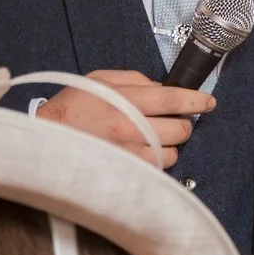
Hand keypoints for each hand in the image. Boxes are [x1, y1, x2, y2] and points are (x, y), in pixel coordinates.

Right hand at [36, 70, 214, 169]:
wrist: (45, 141)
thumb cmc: (69, 109)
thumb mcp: (99, 79)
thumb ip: (134, 79)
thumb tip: (162, 87)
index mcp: (123, 101)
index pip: (172, 100)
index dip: (195, 100)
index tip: (208, 102)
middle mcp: (129, 129)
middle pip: (179, 129)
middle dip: (182, 124)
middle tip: (172, 121)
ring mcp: (128, 155)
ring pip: (172, 153)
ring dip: (168, 145)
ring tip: (150, 139)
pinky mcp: (126, 174)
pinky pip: (157, 170)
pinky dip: (156, 162)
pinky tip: (141, 153)